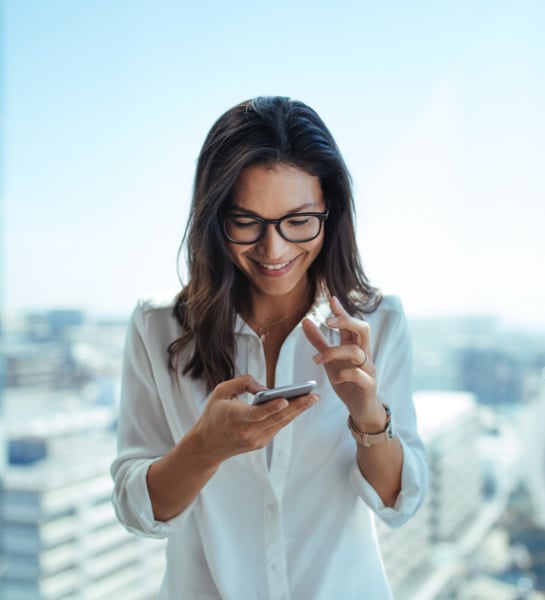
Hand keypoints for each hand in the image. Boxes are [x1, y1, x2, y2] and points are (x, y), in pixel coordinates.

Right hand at [195, 374, 318, 464]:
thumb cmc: (214, 414)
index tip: (285, 400)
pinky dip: (288, 416)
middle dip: (297, 406)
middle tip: (314, 396)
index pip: (256, 414)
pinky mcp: (260, 444)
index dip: (271, 407)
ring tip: (312, 399)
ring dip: (298, 411)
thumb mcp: (221, 391)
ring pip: (280, 423)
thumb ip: (242, 383)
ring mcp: (254, 440)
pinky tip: (300, 406)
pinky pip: (277, 427)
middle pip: (275, 418)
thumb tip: (265, 388)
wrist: (207, 445)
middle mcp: (246, 431)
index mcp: (234, 416)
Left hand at [302, 296, 384, 429]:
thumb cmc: (347, 382)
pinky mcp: (369, 385)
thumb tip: (305, 321)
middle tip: (327, 321)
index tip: (332, 299)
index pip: (350, 324)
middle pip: (363, 330)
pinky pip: (361, 375)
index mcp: (354, 346)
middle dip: (346, 322)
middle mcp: (364, 354)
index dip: (342, 312)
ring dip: (335, 352)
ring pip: (357, 352)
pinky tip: (335, 378)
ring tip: (317, 359)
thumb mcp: (330, 360)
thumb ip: (319, 341)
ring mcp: (368, 369)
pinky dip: (347, 374)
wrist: (362, 409)